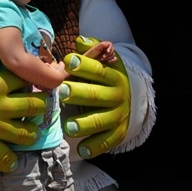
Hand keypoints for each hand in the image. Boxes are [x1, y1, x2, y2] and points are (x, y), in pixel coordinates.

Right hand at [0, 41, 45, 171]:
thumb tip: (3, 45)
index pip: (26, 79)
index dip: (34, 79)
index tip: (34, 82)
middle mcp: (0, 107)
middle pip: (33, 106)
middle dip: (41, 105)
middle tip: (40, 105)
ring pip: (27, 133)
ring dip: (33, 131)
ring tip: (31, 128)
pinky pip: (6, 158)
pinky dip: (11, 160)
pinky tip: (13, 157)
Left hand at [59, 37, 131, 159]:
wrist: (129, 98)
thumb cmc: (105, 77)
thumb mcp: (104, 60)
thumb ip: (91, 49)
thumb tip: (79, 41)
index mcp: (112, 75)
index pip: (98, 70)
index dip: (83, 65)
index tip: (69, 61)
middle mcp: (117, 95)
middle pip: (96, 95)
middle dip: (78, 93)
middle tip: (62, 92)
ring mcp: (117, 116)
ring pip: (100, 120)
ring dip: (84, 123)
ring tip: (69, 126)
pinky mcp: (116, 133)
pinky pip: (105, 142)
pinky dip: (94, 147)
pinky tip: (81, 149)